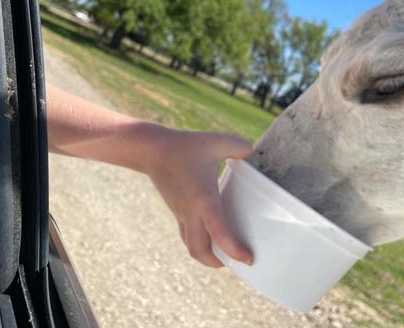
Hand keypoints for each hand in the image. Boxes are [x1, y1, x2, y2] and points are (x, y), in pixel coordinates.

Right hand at [148, 129, 253, 267]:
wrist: (152, 150)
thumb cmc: (185, 146)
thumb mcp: (217, 142)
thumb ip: (240, 147)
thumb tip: (252, 153)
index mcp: (204, 201)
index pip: (220, 234)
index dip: (235, 250)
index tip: (249, 259)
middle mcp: (191, 213)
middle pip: (200, 252)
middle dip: (218, 263)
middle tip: (237, 261)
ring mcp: (181, 213)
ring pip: (191, 246)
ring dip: (207, 255)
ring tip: (224, 252)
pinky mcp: (176, 210)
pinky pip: (187, 234)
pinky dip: (200, 241)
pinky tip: (210, 231)